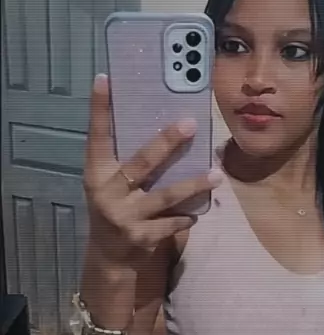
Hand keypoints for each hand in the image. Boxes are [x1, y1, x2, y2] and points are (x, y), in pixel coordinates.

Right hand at [83, 73, 222, 266]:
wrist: (110, 256)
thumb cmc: (116, 207)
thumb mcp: (112, 183)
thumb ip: (129, 160)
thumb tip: (166, 125)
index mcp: (97, 173)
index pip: (98, 135)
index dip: (100, 108)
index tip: (105, 79)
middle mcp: (108, 193)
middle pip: (141, 163)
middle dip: (166, 142)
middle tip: (190, 123)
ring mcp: (125, 216)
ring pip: (165, 196)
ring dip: (193, 184)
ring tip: (216, 174)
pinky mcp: (142, 237)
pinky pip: (173, 223)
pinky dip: (187, 216)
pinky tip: (199, 211)